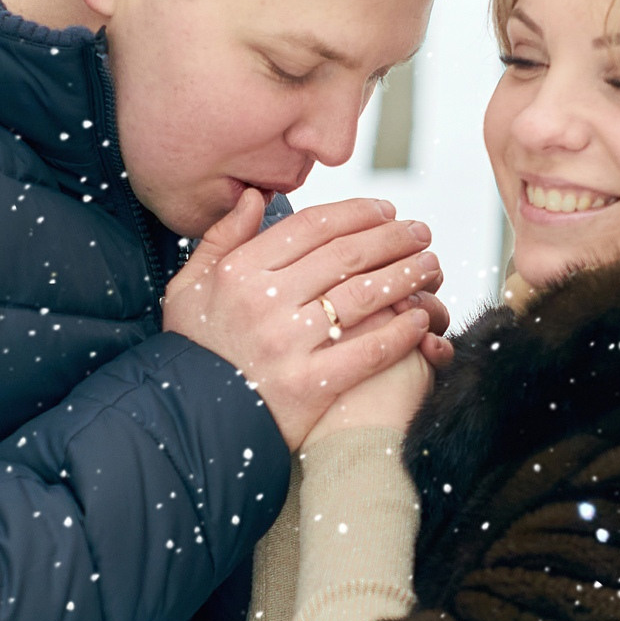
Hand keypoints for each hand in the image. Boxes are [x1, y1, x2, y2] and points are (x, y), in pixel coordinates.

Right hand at [163, 190, 446, 447]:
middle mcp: (264, 303)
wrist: (188, 423)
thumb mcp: (189, 288)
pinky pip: (368, 351)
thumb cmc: (194, 350)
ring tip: (431, 267)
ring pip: (364, 296)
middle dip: (393, 238)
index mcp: (239, 272)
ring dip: (406, 276)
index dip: (357, 212)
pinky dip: (401, 332)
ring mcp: (288, 345)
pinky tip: (421, 319)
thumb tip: (255, 197)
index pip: (312, 226)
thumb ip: (221, 239)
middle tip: (421, 233)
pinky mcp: (309, 385)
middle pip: (346, 255)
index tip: (385, 210)